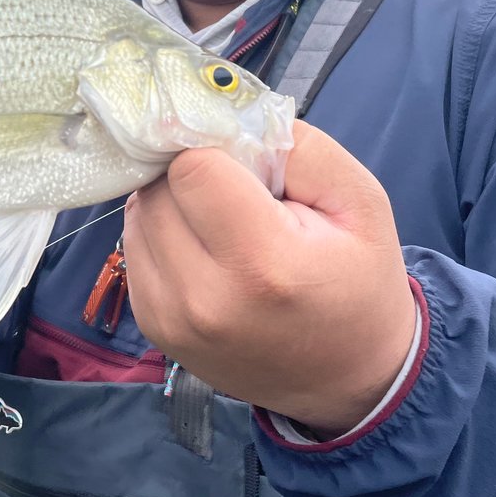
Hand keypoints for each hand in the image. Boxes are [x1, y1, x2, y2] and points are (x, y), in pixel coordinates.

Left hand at [122, 121, 415, 437]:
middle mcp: (203, 298)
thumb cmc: (357, 282)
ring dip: (172, 204)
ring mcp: (171, 318)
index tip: (243, 162)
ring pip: (139, 214)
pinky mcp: (153, 327)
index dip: (216, 150)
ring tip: (222, 224)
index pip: (192, 167)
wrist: (348, 379)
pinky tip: (205, 250)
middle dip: (191, 175)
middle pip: (158, 188)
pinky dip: (163, 235)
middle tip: (235, 193)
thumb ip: (297, 148)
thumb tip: (226, 117)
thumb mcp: (359, 202)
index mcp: (261, 264)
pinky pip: (135, 247)